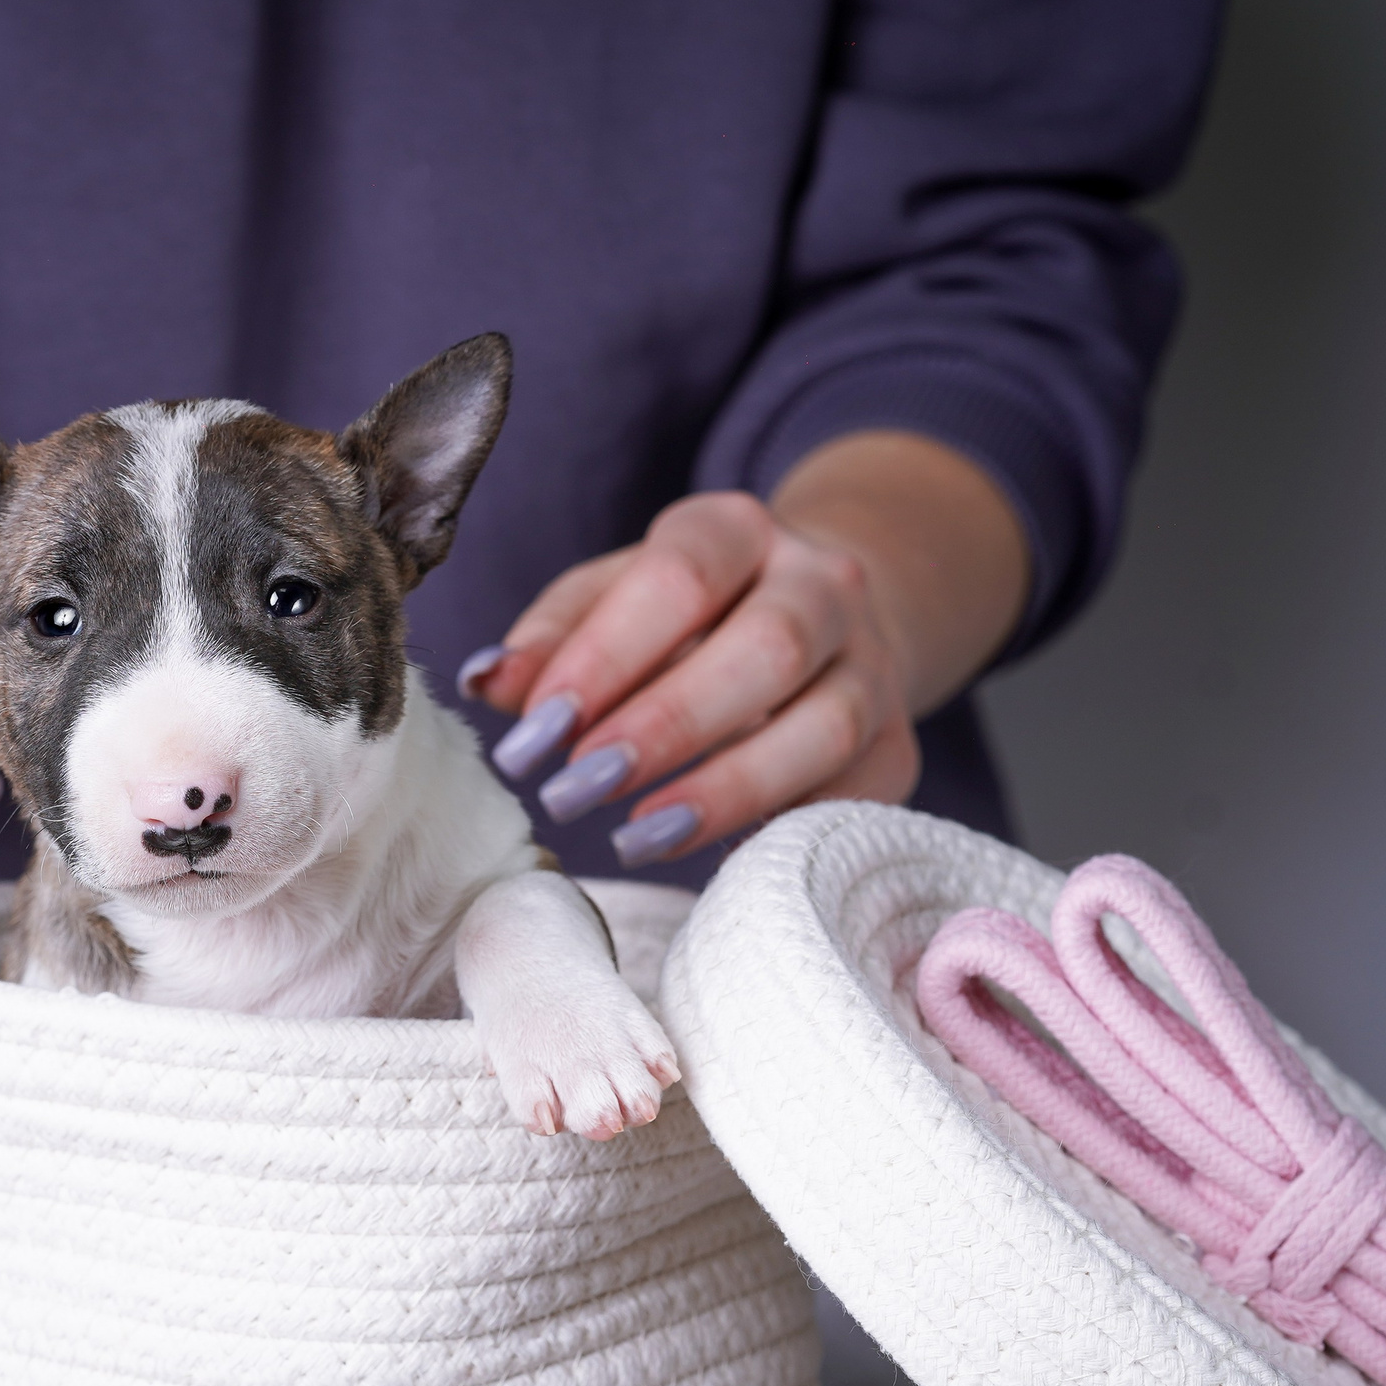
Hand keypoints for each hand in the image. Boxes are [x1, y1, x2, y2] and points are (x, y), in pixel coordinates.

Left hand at [460, 491, 919, 865]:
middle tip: (573, 792)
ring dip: (723, 791)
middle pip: (766, 649)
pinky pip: (854, 794)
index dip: (607, 656)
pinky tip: (705, 857)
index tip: (538, 730)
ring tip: (632, 838)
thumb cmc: (681, 618)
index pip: (681, 577)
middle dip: (664, 728)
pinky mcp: (897, 745)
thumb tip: (488, 682)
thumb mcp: (608, 602)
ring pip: (826, 726)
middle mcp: (823, 582)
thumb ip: (550, 639)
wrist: (814, 621)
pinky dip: (780, 828)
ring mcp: (873, 663)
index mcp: (737, 528)